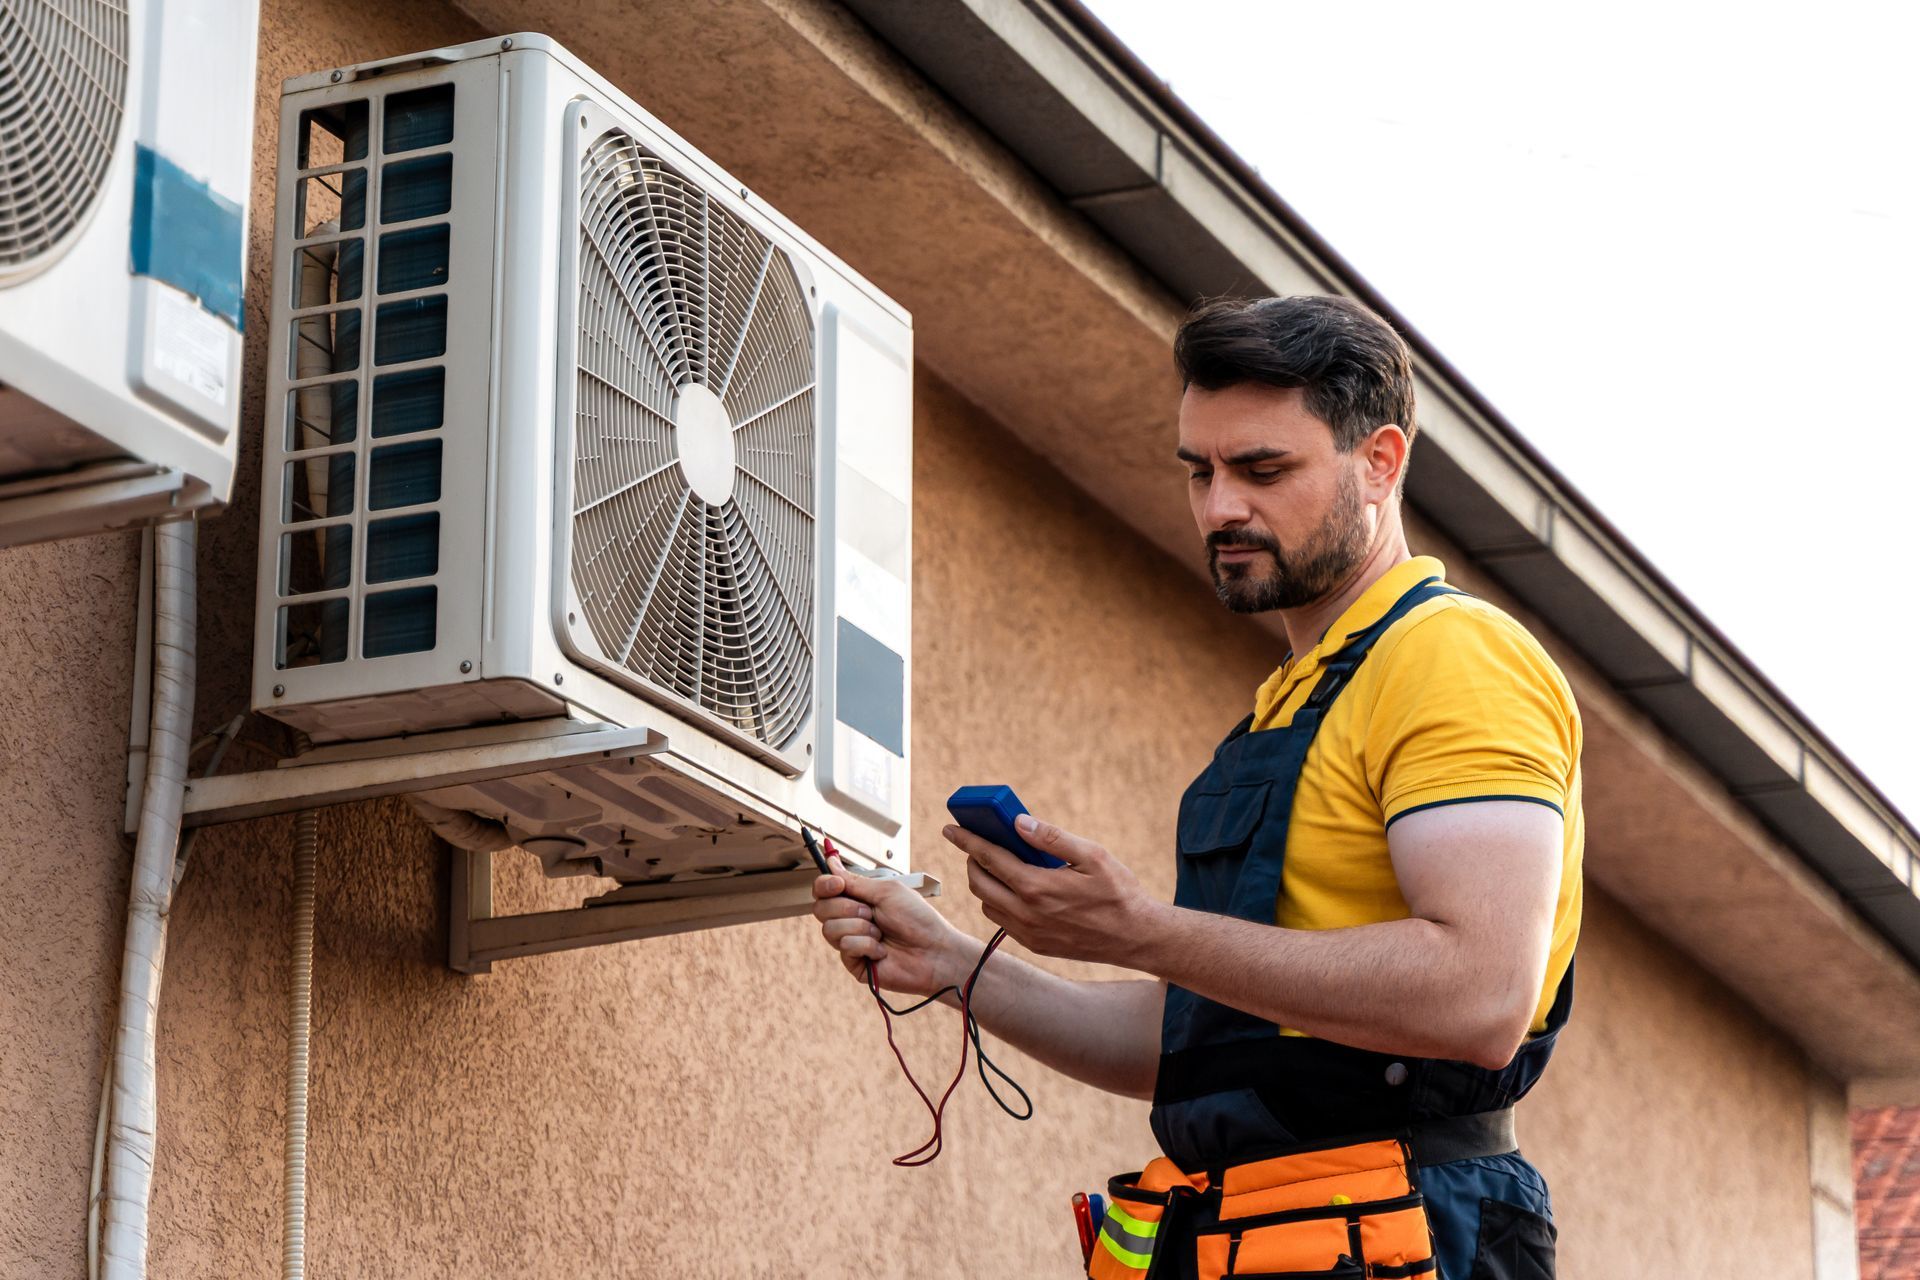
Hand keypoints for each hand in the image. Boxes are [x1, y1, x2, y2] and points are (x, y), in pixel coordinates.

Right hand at [811, 856, 976, 997]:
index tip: (838, 885)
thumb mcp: (887, 891)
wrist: (934, 951)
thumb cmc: (918, 920)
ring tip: (880, 933)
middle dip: (846, 908)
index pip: (824, 889)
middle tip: (870, 912)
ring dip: (859, 927)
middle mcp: (850, 919)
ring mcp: (850, 941)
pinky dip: (866, 945)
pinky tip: (881, 950)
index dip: (825, 885)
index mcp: (858, 899)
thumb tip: (832, 864)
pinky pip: (845, 947)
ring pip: (829, 929)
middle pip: (820, 909)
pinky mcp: (853, 962)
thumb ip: (855, 881)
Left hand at [944, 814, 1160, 965]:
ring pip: (987, 904)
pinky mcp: (1036, 945)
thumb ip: (1052, 838)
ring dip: (985, 883)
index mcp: (1038, 887)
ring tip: (999, 866)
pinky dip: (999, 902)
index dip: (966, 840)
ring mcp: (1029, 933)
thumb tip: (1019, 821)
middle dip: (972, 861)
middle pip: (978, 883)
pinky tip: (1016, 889)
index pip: (989, 858)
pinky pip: (1003, 921)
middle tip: (979, 846)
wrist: (1137, 937)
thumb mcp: (1092, 855)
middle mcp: (1027, 913)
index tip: (950, 828)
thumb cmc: (1119, 892)